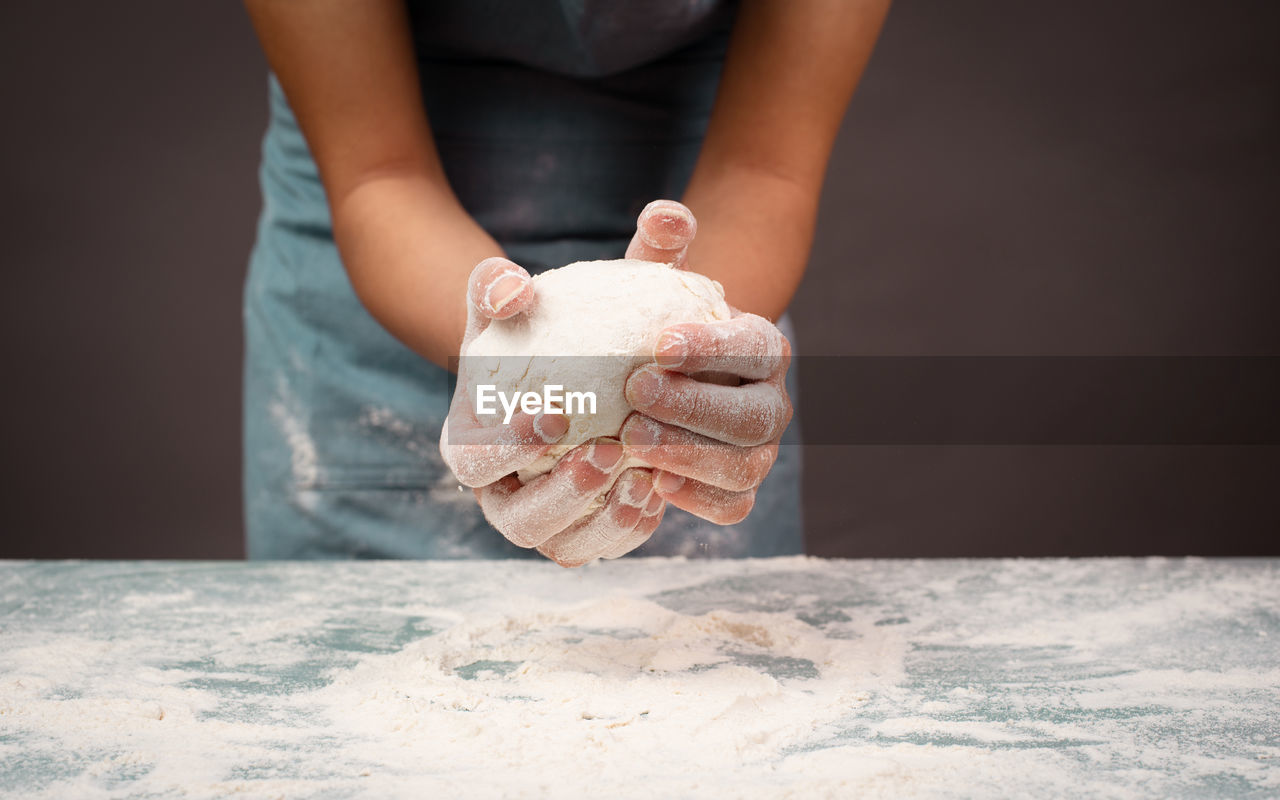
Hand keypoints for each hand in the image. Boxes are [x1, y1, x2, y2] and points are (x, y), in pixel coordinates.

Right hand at [440, 203, 703, 565]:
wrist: (579, 373)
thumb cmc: (542, 335)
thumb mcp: (524, 303)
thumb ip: (506, 282)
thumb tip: (514, 278)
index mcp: (469, 441)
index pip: (471, 459)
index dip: (507, 446)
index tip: (556, 414)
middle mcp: (499, 493)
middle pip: (514, 518)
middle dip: (561, 491)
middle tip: (610, 451)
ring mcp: (540, 521)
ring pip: (561, 544)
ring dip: (600, 516)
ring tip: (642, 473)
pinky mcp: (581, 536)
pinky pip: (601, 546)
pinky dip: (627, 527)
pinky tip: (660, 490)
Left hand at [620, 203, 793, 524]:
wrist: (643, 387)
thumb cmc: (645, 328)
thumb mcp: (646, 283)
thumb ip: (656, 247)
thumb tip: (664, 215)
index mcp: (761, 346)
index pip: (753, 345)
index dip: (714, 347)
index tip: (659, 343)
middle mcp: (771, 400)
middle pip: (754, 414)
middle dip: (696, 406)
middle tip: (635, 394)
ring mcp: (758, 450)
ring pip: (745, 464)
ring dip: (689, 454)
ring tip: (631, 442)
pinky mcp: (736, 490)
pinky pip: (731, 505)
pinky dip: (695, 498)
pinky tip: (649, 484)